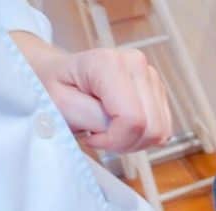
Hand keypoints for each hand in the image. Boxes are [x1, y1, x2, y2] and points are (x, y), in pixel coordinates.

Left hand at [11, 32, 171, 152]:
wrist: (55, 73)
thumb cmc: (52, 88)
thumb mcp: (61, 106)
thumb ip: (93, 118)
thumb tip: (123, 129)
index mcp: (110, 64)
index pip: (133, 120)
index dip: (114, 140)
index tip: (92, 138)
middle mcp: (136, 64)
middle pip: (152, 128)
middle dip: (126, 143)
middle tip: (100, 137)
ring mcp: (151, 76)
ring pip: (160, 131)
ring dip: (135, 141)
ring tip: (108, 130)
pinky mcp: (158, 91)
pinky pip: (162, 128)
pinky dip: (142, 136)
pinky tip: (121, 126)